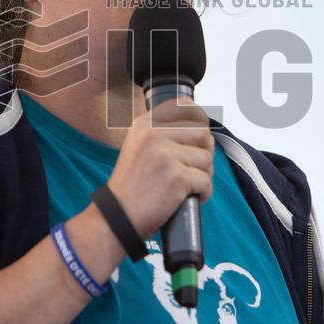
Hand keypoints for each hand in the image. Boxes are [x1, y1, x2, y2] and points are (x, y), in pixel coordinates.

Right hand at [105, 96, 213, 238]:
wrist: (116, 217)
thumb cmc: (132, 187)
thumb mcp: (139, 147)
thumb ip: (163, 134)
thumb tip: (204, 129)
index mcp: (145, 124)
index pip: (185, 106)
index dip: (199, 122)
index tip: (197, 140)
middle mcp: (154, 134)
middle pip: (203, 133)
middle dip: (204, 153)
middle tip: (193, 170)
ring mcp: (165, 155)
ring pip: (207, 159)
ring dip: (204, 176)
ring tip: (188, 186)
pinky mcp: (176, 177)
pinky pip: (206, 182)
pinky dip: (203, 193)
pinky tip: (190, 198)